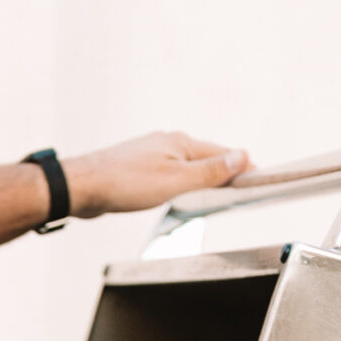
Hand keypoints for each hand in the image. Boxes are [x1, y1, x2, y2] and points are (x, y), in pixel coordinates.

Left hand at [62, 131, 248, 219]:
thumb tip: (243, 156)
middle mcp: (167, 143)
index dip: (242, 168)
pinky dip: (180, 185)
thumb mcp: (177, 182)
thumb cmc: (125, 184)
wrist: (82, 187)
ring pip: (186, 167)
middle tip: (239, 193)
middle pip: (206, 159)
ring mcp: (151, 154)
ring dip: (201, 180)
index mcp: (181, 143)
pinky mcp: (138, 168)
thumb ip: (211, 172)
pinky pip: (168, 175)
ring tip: (214, 197)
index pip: (223, 153)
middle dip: (223, 174)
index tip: (258, 181)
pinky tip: (177, 196)